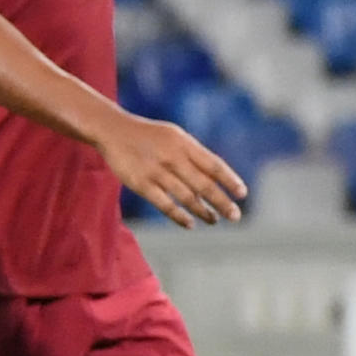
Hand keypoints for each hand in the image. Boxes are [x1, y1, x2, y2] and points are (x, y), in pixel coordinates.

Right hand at [98, 113, 245, 227]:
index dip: (230, 180)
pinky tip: (190, 224)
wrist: (113, 130)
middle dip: (222, 202)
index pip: (214, 165)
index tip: (242, 194)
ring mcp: (156, 171)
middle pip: (204, 184)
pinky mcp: (140, 184)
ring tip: (214, 220)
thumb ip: (194, 155)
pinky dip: (179, 216)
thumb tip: (216, 180)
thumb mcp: (174, 136)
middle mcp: (173, 157)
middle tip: (235, 216)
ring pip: (187, 197)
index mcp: (185, 144)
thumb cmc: (149, 136)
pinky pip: (165, 204)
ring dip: (203, 211)